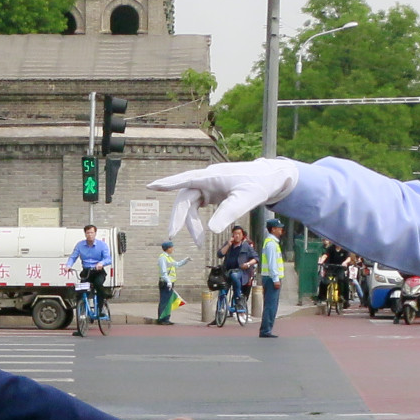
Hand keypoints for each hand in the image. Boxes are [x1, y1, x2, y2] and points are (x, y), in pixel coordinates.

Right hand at [148, 159, 301, 242]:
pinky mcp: (210, 193)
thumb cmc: (258, 185)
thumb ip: (228, 213)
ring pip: (190, 206)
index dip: (168, 183)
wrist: (268, 179)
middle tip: (173, 236)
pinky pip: (196, 207)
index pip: (186, 179)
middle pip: (184, 198)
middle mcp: (206, 180)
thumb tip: (210, 231)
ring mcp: (207, 186)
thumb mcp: (245, 200)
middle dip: (179, 218)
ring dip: (190, 224)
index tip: (151, 186)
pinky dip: (195, 221)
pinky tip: (198, 232)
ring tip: (198, 242)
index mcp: (212, 177)